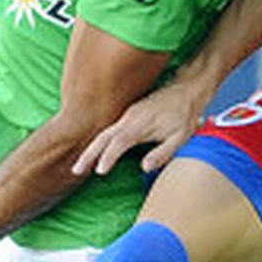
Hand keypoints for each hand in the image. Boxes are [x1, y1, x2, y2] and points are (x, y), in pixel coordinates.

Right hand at [75, 75, 211, 176]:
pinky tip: (94, 151)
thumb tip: (143, 168)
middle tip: (75, 170)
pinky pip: (109, 129)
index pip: (119, 142)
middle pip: (103, 137)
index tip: (99, 171)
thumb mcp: (180, 139)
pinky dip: (98, 141)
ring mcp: (127, 115)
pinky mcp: (128, 114)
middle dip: (88, 154)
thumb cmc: (184, 117)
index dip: (108, 157)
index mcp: (140, 125)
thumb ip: (162, 154)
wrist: (185, 91)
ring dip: (90, 148)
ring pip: (104, 133)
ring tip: (79, 165)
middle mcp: (129, 118)